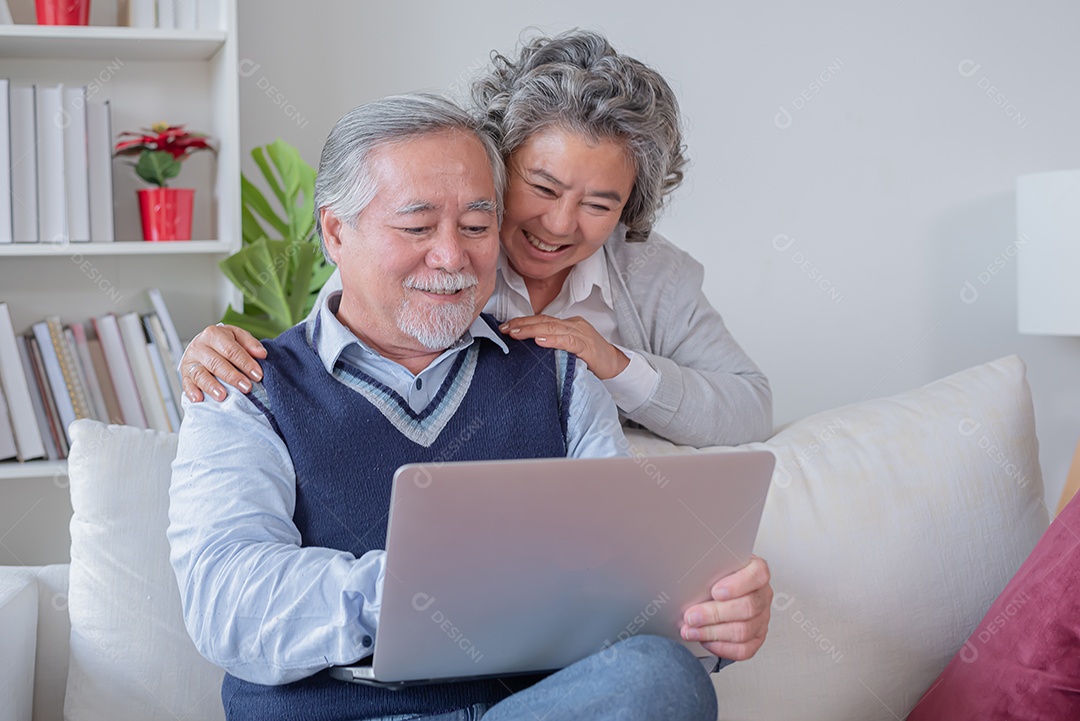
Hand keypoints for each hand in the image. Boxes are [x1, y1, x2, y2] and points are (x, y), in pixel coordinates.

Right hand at [180, 325, 266, 402]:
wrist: (204, 344)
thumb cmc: (224, 342)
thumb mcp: (238, 337)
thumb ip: (251, 344)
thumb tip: (262, 354)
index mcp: (213, 334)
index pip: (231, 349)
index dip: (245, 363)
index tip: (258, 375)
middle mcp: (199, 347)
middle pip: (216, 363)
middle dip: (232, 376)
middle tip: (246, 387)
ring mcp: (190, 361)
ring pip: (200, 374)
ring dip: (211, 386)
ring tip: (222, 396)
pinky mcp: (185, 374)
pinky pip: (186, 384)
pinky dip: (192, 392)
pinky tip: (199, 399)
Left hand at [498, 315, 628, 379]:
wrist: (617, 366)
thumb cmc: (591, 360)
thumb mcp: (568, 350)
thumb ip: (553, 346)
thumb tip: (528, 349)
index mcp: (568, 325)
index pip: (542, 319)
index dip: (523, 322)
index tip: (505, 327)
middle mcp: (574, 325)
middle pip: (544, 321)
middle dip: (522, 324)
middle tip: (505, 329)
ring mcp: (581, 334)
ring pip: (553, 328)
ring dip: (532, 330)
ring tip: (516, 333)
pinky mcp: (588, 347)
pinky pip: (568, 341)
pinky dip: (553, 340)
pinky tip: (540, 341)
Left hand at [680, 555, 771, 660]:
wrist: (719, 589)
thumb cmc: (717, 576)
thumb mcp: (714, 565)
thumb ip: (709, 569)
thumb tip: (689, 580)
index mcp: (757, 571)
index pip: (757, 575)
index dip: (737, 585)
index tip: (715, 591)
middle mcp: (762, 595)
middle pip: (747, 607)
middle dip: (714, 614)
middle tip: (691, 616)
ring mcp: (762, 617)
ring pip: (743, 630)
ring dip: (711, 632)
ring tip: (691, 630)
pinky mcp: (757, 637)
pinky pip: (743, 649)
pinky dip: (721, 648)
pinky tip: (705, 640)